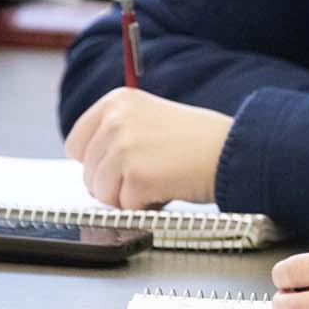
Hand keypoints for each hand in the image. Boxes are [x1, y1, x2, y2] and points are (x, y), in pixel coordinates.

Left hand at [63, 88, 232, 207]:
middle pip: (88, 173)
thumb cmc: (198, 140)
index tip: (123, 162)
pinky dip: (146, 206)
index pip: (76, 143)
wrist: (232, 150)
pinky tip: (167, 187)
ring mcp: (123, 147)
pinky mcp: (135, 176)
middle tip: (152, 169)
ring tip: (161, 177)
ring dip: (129, 196)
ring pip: (102, 194)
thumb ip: (116, 134)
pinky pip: (124, 207)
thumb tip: (89, 168)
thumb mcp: (149, 119)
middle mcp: (115, 120)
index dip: (98, 161)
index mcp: (116, 101)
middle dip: (115, 182)